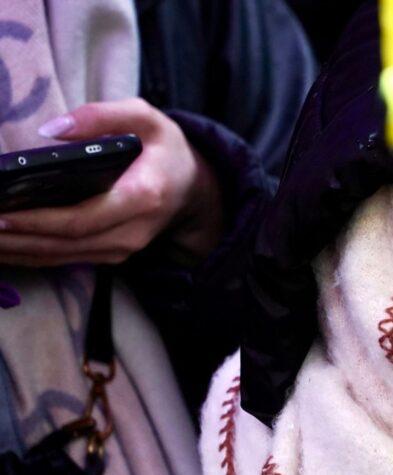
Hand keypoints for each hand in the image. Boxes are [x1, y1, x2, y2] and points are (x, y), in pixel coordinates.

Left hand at [0, 98, 222, 265]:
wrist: (192, 188)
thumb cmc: (164, 149)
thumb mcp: (145, 118)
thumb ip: (101, 116)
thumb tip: (51, 131)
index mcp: (142, 197)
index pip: (83, 218)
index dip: (39, 221)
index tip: (1, 214)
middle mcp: (132, 232)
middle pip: (65, 244)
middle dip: (16, 240)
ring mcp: (123, 249)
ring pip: (61, 257)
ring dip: (17, 251)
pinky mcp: (112, 255)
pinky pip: (65, 259)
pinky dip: (30, 255)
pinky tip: (4, 247)